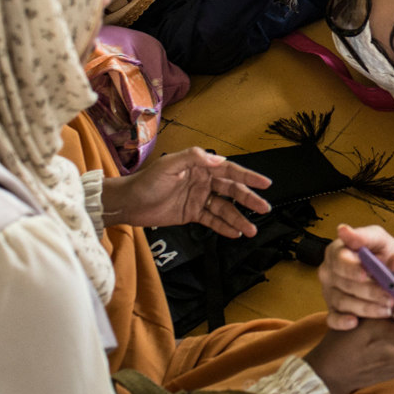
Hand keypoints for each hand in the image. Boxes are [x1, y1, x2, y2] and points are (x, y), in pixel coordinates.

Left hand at [100, 147, 270, 237]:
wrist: (128, 203)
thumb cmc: (146, 181)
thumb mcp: (169, 165)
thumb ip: (193, 159)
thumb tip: (218, 160)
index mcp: (200, 167)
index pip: (229, 171)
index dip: (248, 177)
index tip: (265, 183)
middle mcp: (203, 182)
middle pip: (231, 191)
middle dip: (249, 200)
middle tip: (264, 209)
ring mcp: (198, 199)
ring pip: (224, 209)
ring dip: (238, 218)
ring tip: (251, 230)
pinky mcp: (192, 214)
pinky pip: (212, 221)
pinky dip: (224, 227)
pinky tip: (235, 233)